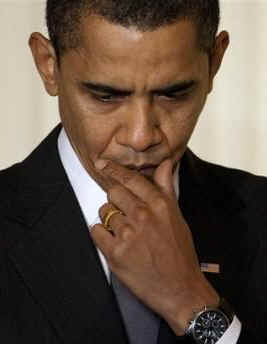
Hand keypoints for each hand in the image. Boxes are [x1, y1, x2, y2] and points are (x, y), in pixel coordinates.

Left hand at [91, 158, 218, 334]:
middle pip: (113, 192)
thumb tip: (166, 163)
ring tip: (125, 232)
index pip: (130, 179)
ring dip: (111, 219)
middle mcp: (143, 216)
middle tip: (125, 211)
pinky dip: (102, 234)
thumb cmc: (180, 253)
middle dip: (116, 199)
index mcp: (159, 205)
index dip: (114, 169)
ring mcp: (127, 234)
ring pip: (105, 211)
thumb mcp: (177, 217)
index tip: (102, 163)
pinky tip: (116, 242)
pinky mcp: (115, 252)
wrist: (180, 289)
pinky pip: (96, 231)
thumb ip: (166, 188)